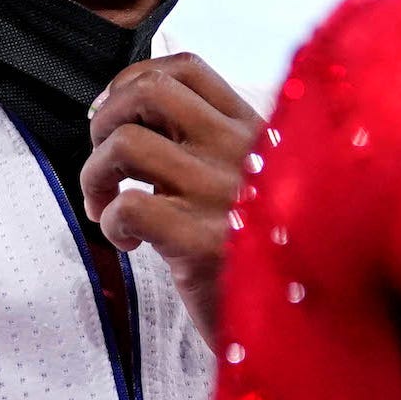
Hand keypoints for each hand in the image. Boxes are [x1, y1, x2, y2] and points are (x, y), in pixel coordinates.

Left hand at [81, 53, 263, 339]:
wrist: (304, 331)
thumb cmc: (264, 256)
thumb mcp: (252, 184)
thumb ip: (210, 147)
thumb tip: (132, 117)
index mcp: (255, 131)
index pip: (184, 68)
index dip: (131, 82)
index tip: (113, 116)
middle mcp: (242, 151)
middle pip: (147, 91)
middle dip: (104, 121)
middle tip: (104, 163)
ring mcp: (223, 193)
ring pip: (125, 143)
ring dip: (95, 174)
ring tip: (105, 206)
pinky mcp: (201, 242)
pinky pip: (128, 206)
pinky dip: (111, 222)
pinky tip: (130, 243)